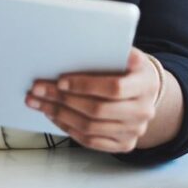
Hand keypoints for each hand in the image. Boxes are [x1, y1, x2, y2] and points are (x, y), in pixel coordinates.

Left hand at [25, 48, 159, 153]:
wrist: (148, 91)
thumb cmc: (130, 69)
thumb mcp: (127, 53)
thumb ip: (110, 50)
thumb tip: (78, 44)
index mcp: (145, 84)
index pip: (114, 88)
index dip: (85, 85)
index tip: (61, 81)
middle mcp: (143, 110)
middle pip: (98, 110)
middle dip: (63, 100)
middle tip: (38, 90)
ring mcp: (134, 130)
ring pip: (90, 127)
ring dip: (60, 114)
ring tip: (40, 103)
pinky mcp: (124, 144)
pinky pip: (91, 141)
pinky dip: (69, 129)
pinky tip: (55, 116)